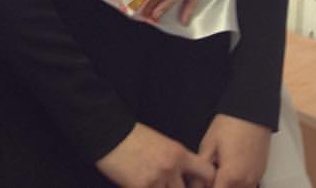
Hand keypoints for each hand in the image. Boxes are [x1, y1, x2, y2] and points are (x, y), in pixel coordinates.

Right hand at [96, 123, 215, 187]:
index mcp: (179, 153)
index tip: (198, 185)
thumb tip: (184, 178)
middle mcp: (171, 168)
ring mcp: (156, 179)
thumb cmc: (133, 137)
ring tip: (153, 182)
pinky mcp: (140, 187)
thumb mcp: (161, 143)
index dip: (206, 183)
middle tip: (170, 184)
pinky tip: (141, 185)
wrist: (108, 133)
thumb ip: (176, 160)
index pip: (207, 173)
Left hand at [198, 114, 270, 187]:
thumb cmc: (231, 124)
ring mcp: (255, 178)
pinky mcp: (260, 173)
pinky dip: (236, 183)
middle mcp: (246, 181)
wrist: (252, 112)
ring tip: (216, 173)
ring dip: (226, 185)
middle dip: (215, 185)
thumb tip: (195, 182)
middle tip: (204, 178)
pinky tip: (228, 171)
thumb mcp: (209, 145)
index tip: (198, 183)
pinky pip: (246, 186)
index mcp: (231, 176)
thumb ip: (201, 168)